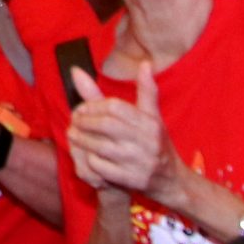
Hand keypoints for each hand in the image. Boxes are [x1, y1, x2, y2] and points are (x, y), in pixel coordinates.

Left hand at [66, 63, 180, 202]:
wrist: (172, 181)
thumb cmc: (157, 143)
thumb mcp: (153, 116)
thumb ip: (144, 90)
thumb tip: (145, 62)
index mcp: (151, 123)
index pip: (116, 108)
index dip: (94, 105)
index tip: (82, 107)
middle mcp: (147, 141)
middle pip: (107, 125)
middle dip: (85, 121)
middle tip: (74, 119)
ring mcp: (140, 162)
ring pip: (101, 147)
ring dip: (82, 139)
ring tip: (72, 134)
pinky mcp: (132, 180)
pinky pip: (102, 168)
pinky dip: (90, 160)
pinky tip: (85, 154)